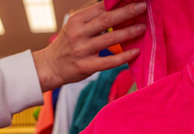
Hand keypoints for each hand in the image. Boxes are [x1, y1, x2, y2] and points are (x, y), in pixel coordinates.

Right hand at [32, 1, 146, 91]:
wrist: (50, 67)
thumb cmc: (67, 44)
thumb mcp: (74, 25)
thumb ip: (92, 18)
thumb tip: (115, 6)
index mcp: (76, 20)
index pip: (100, 7)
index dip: (118, 1)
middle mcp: (78, 33)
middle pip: (106, 20)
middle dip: (127, 12)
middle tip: (143, 7)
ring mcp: (82, 50)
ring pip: (109, 39)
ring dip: (128, 32)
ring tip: (142, 28)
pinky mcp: (86, 66)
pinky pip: (109, 61)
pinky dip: (124, 56)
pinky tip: (136, 52)